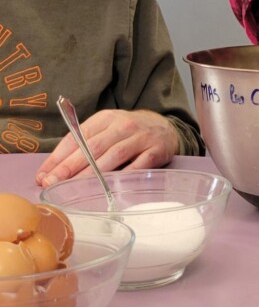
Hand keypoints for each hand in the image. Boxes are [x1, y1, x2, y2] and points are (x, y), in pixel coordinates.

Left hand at [35, 109, 179, 187]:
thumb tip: (52, 171)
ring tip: (73, 187)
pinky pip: (137, 166)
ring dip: (91, 174)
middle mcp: (122, 125)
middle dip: (70, 166)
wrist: (165, 127)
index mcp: (105, 118)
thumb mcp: (106, 128)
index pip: (77, 136)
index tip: (44, 175)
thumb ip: (83, 144)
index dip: (59, 156)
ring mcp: (140, 138)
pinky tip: (108, 187)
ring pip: (113, 156)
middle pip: (93, 147)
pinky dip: (122, 176)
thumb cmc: (128, 132)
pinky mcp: (156, 151)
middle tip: (52, 182)